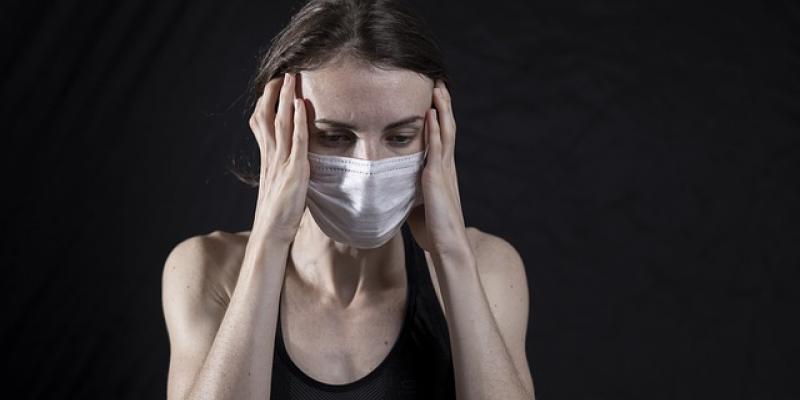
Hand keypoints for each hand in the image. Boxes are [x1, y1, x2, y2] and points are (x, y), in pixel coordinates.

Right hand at [248, 72, 309, 242]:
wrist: (272, 233)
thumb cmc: (279, 214)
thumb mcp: (281, 185)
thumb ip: (285, 170)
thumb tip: (294, 163)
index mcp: (267, 158)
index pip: (261, 123)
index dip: (266, 103)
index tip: (272, 86)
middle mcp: (271, 156)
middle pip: (267, 116)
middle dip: (274, 93)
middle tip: (282, 73)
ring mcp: (281, 162)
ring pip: (280, 123)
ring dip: (286, 98)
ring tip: (291, 78)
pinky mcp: (294, 171)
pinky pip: (296, 141)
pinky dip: (298, 121)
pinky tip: (301, 105)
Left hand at [407, 80, 470, 259]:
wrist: (447, 244)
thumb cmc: (432, 229)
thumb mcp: (417, 203)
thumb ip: (410, 190)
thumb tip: (394, 187)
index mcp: (442, 171)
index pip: (442, 137)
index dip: (440, 116)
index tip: (435, 97)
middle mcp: (446, 166)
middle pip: (447, 127)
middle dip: (443, 105)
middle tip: (439, 82)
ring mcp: (443, 170)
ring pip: (445, 132)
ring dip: (441, 109)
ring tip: (437, 88)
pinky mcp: (436, 178)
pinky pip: (435, 148)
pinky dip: (434, 129)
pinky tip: (430, 113)